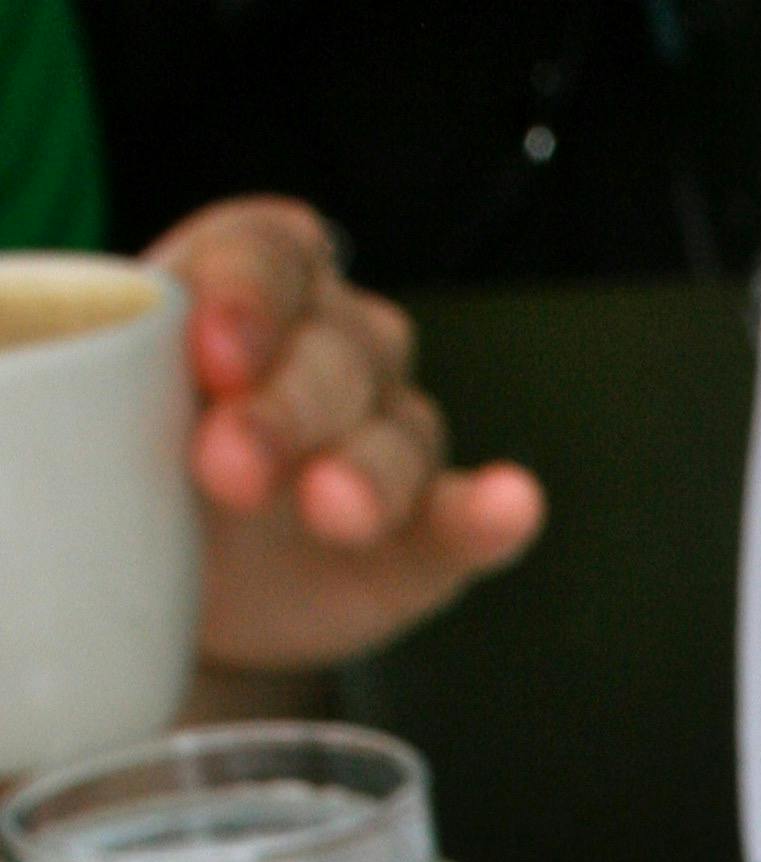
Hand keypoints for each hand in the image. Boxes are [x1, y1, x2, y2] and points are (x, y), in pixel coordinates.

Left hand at [146, 197, 545, 673]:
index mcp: (256, 283)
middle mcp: (338, 347)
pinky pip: (468, 518)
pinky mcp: (429, 537)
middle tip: (230, 469)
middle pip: (336, 352)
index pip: (268, 253)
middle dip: (285, 411)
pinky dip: (490, 515)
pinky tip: (510, 506)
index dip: (248, 295)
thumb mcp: (118, 405)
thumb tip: (164, 367)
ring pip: (400, 434)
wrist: (171, 576)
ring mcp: (390, 440)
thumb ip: (144, 375)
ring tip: (335, 513)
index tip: (213, 353)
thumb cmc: (143, 464)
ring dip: (370, 471)